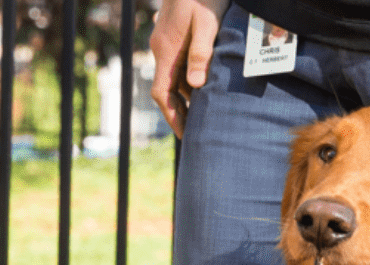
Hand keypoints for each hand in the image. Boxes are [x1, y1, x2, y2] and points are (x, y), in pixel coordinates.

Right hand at [149, 0, 226, 136]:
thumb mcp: (207, 24)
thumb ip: (201, 54)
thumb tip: (195, 86)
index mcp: (167, 50)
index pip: (162, 93)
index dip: (172, 115)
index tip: (183, 135)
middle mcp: (162, 49)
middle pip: (167, 89)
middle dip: (179, 112)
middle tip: (195, 134)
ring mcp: (166, 43)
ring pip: (173, 78)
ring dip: (185, 99)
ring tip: (202, 118)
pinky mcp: (174, 37)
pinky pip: (177, 66)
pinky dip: (188, 82)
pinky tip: (203, 90)